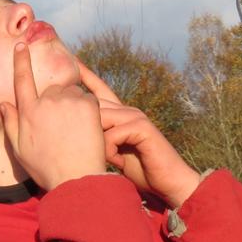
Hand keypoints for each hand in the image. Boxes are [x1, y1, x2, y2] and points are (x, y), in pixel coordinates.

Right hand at [0, 43, 106, 190]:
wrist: (76, 178)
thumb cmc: (46, 168)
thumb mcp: (20, 150)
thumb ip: (11, 124)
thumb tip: (4, 103)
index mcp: (28, 111)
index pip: (22, 80)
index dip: (21, 61)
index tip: (21, 45)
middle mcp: (46, 101)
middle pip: (51, 90)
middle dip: (56, 102)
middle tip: (62, 127)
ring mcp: (68, 101)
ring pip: (71, 93)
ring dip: (73, 104)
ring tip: (76, 130)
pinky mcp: (89, 104)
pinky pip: (87, 98)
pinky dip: (89, 109)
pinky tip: (88, 127)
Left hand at [77, 60, 201, 208]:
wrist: (168, 183)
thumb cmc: (140, 171)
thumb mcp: (113, 154)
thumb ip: (99, 140)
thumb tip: (74, 136)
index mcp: (120, 115)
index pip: (99, 90)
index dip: (86, 75)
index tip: (72, 58)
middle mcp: (127, 111)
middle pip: (93, 105)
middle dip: (81, 120)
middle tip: (78, 145)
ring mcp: (135, 116)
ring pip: (100, 119)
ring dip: (97, 144)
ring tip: (107, 161)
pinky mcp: (142, 126)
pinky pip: (112, 134)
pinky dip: (110, 152)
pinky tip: (119, 162)